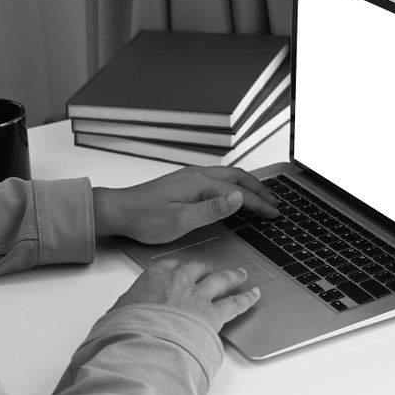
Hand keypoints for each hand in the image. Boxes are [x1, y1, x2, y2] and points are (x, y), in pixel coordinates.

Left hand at [93, 166, 279, 243]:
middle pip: (237, 177)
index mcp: (199, 183)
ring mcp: (190, 176)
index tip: (274, 213)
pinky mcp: (184, 182)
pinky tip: (234, 192)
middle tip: (275, 202)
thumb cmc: (145, 219)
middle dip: (259, 189)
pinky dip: (234, 184)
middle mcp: (197, 174)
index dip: (259, 203)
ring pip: (228, 175)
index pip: (238, 192)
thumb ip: (212, 209)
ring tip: (261, 196)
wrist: (119, 211)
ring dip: (247, 184)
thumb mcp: (181, 220)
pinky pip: (218, 178)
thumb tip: (238, 197)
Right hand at [113, 259, 260, 331]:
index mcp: (155, 277)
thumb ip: (128, 306)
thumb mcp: (119, 311)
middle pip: (198, 268)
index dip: (178, 267)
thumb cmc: (126, 328)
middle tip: (211, 269)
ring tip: (239, 274)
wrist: (142, 342)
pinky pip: (234, 303)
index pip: (170, 265)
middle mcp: (179, 281)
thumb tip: (124, 313)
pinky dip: (246, 298)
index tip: (180, 269)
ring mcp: (198, 297)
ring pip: (220, 279)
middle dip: (206, 268)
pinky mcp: (213, 315)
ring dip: (231, 275)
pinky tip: (254, 294)